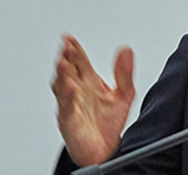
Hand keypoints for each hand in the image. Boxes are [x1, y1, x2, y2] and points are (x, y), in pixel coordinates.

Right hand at [51, 35, 135, 166]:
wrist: (106, 150)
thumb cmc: (109, 122)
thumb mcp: (124, 94)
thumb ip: (124, 73)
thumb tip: (126, 49)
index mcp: (89, 82)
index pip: (79, 61)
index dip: (75, 49)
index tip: (70, 38)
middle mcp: (77, 91)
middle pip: (68, 70)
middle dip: (66, 58)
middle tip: (66, 46)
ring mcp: (71, 105)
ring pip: (61, 86)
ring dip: (61, 74)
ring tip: (63, 62)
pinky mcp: (69, 121)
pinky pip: (66, 107)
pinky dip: (67, 97)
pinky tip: (71, 87)